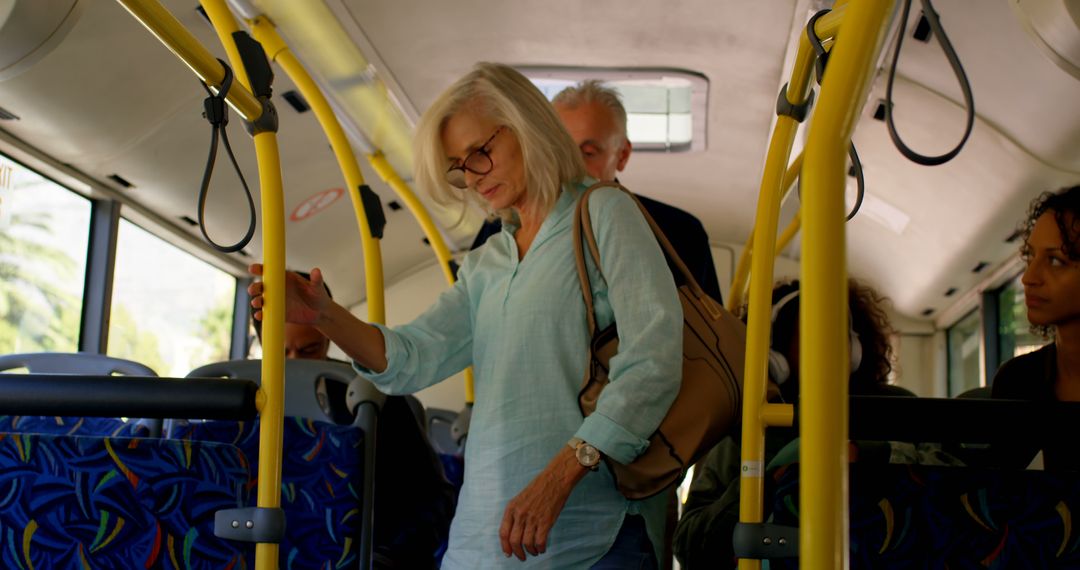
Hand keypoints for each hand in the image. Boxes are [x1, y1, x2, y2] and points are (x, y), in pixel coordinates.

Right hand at [247, 264, 330, 324]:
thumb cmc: (318, 296)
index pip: (270, 271)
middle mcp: (277, 289)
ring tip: (257, 302)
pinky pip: (266, 314)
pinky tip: (260, 315)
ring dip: (257, 301)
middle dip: (255, 287)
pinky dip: (261, 315)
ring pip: (261, 300)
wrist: (320, 313)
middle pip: (261, 286)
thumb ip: (316, 279)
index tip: (253, 269)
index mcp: (284, 278)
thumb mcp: (317, 287)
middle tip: (254, 290)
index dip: (259, 269)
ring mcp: (276, 301)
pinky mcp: (277, 313)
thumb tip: (316, 271)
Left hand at [499, 446, 588, 560]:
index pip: (503, 532)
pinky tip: (542, 548)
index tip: (508, 554)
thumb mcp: (520, 499)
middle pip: (514, 541)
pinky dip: (540, 548)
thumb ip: (516, 514)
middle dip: (517, 553)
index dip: (505, 546)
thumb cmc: (539, 488)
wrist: (555, 479)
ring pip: (527, 543)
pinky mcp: (545, 521)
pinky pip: (540, 541)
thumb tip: (514, 533)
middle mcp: (520, 514)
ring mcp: (533, 518)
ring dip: (530, 551)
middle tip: (522, 557)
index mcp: (511, 508)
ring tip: (534, 552)